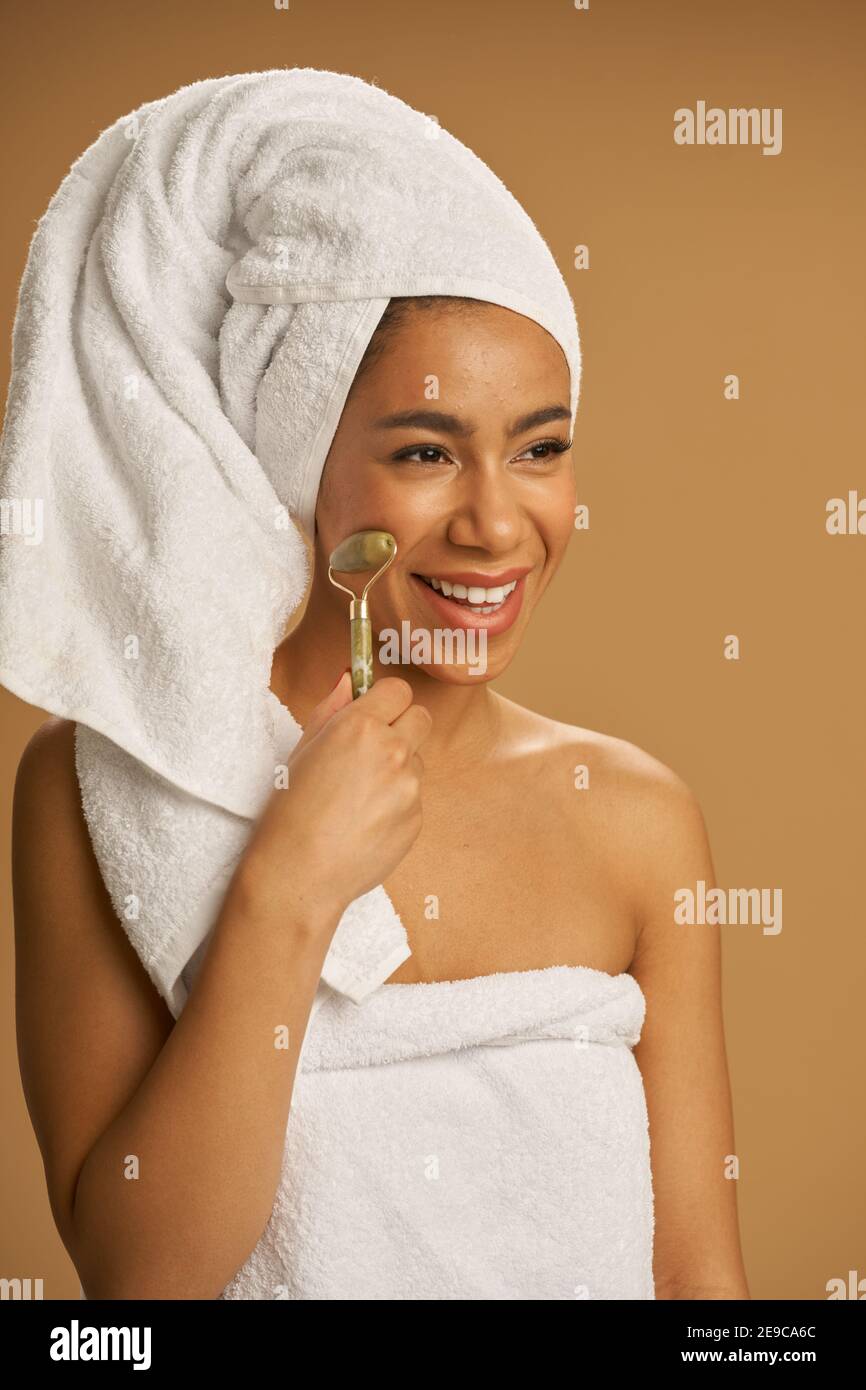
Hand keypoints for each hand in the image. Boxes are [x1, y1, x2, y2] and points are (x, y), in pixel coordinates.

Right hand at [243, 672, 431, 921]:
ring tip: (358, 796)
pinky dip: (396, 804)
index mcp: (359, 727)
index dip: (385, 700)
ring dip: (398, 769)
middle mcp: (392, 751)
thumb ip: (331, 709)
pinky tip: (365, 821)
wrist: (299, 874)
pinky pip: (414, 798)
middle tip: (371, 749)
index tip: (374, 711)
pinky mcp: (417, 819)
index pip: (398, 690)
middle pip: (421, 717)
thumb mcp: (301, 751)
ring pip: (417, 760)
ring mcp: (409, 787)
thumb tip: (349, 679)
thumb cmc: (289, 812)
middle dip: (402, 726)